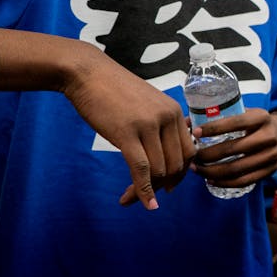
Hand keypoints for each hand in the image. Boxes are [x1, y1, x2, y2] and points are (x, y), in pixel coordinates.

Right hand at [59, 47, 194, 210]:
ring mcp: (149, 125)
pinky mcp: (127, 133)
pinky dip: (143, 191)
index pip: (189, 152)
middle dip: (163, 185)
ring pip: (159, 170)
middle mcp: (167, 117)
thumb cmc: (113, 92)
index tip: (168, 186)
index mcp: (174, 112)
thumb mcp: (146, 106)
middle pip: (176, 164)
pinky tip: (144, 203)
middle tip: (147, 196)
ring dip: (148, 190)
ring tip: (128, 198)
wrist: (87, 73)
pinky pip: (142, 169)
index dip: (180, 174)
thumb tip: (165, 159)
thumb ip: (159, 128)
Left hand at [189, 108, 276, 191]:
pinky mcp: (270, 171)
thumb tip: (186, 122)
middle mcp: (269, 136)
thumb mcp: (245, 113)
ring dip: (212, 171)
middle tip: (193, 156)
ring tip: (197, 169)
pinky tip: (210, 180)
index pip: (236, 122)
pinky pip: (243, 181)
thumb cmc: (255, 123)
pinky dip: (224, 182)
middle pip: (233, 149)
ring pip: (236, 168)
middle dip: (208, 154)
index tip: (195, 132)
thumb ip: (221, 116)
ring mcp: (271, 155)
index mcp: (262, 117)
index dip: (214, 128)